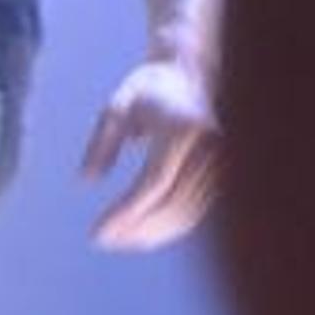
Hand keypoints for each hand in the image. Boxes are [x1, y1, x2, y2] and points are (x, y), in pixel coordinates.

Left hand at [83, 54, 219, 250]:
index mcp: (184, 127)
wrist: (199, 71)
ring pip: (187, 212)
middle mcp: (212, 146)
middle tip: (104, 242)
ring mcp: (226, 161)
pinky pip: (199, 209)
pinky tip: (146, 232)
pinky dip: (171, 225)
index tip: (97, 234)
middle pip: (173, 204)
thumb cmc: (153, 86)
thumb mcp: (119, 104)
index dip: (125, 214)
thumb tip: (86, 180)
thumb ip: (102, 141)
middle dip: (137, 230)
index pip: (154, 183)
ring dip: (153, 234)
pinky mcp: (228, 174)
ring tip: (120, 240)